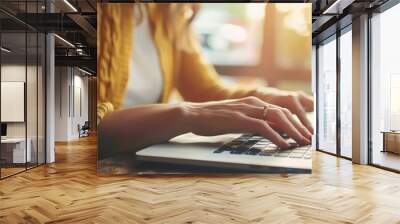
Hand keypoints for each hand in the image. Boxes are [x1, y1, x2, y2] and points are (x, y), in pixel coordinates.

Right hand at [181, 96, 311, 148]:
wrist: (193, 115)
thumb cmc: (212, 119)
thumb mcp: (235, 118)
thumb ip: (250, 121)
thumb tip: (264, 130)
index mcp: (253, 102)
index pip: (280, 109)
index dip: (294, 121)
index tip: (303, 133)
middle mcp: (254, 103)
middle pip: (284, 113)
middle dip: (299, 126)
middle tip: (309, 139)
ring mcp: (247, 110)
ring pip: (277, 118)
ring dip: (292, 132)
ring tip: (302, 143)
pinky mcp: (240, 119)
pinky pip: (263, 127)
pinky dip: (276, 137)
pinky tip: (283, 145)